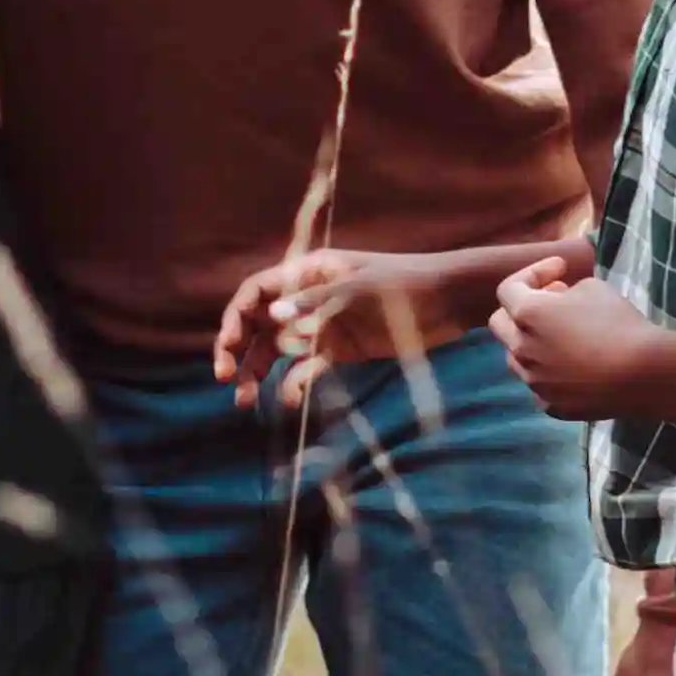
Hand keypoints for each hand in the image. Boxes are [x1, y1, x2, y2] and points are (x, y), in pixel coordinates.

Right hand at [214, 240, 507, 397]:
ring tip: (245, 402)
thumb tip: (270, 315)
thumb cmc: (404, 283)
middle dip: (238, 350)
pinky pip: (306, 368)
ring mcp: (321, 326)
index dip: (235, 317)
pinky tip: (289, 400)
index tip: (230, 346)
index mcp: (306, 273)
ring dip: (258, 374)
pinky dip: (294, 384)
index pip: (256, 292)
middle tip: (227, 377)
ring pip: (276, 351)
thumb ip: (315, 303)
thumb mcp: (358, 289)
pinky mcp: (340, 350)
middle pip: (258, 324)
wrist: (449, 301)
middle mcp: (306, 299)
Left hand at [490, 248, 664, 417]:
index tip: (560, 269)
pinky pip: (541, 385)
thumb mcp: (593, 288)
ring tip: (563, 335)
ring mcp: (534, 382)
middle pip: (500, 324)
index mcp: (527, 316)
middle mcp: (521, 350)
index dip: (533, 273)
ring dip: (533, 341)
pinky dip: (551, 372)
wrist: (642, 374)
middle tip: (554, 299)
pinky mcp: (551, 406)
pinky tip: (575, 367)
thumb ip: (566, 291)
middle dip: (521, 307)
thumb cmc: (618, 323)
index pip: (508, 288)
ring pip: (518, 358)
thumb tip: (560, 301)